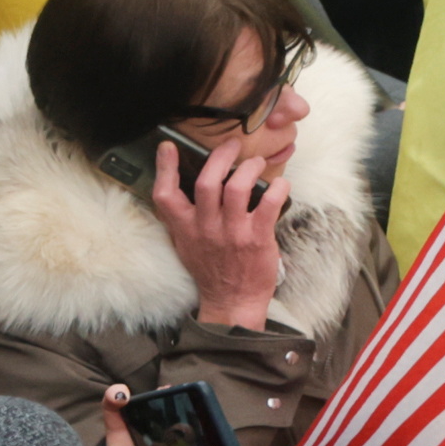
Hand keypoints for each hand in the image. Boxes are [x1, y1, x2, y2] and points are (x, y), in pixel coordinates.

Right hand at [151, 136, 286, 331]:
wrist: (232, 300)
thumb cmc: (212, 268)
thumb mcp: (188, 243)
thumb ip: (185, 217)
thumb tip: (188, 182)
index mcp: (185, 228)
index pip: (165, 196)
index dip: (164, 169)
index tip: (168, 147)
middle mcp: (205, 228)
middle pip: (206, 183)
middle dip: (220, 157)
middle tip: (232, 144)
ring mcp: (232, 233)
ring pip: (236, 189)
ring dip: (250, 168)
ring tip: (257, 163)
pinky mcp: (257, 239)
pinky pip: (269, 204)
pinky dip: (277, 188)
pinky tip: (280, 183)